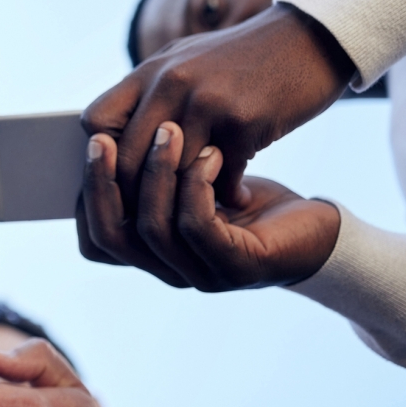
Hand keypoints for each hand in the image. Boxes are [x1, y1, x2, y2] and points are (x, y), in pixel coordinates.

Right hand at [77, 121, 339, 289]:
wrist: (319, 228)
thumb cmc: (252, 201)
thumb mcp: (192, 185)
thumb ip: (153, 176)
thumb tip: (104, 134)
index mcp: (151, 256)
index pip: (95, 241)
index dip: (86, 197)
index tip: (91, 144)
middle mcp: (169, 271)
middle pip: (110, 238)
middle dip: (102, 185)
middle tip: (103, 140)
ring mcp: (202, 275)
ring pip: (152, 229)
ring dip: (154, 175)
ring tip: (168, 131)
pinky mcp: (238, 268)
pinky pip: (198, 227)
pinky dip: (196, 186)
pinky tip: (210, 154)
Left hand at [83, 4, 353, 208]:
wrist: (309, 37)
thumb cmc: (243, 59)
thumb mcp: (186, 62)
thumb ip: (151, 96)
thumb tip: (114, 141)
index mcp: (150, 70)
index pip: (96, 122)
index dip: (102, 156)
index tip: (122, 177)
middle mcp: (169, 83)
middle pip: (128, 156)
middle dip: (138, 192)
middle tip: (154, 214)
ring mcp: (205, 101)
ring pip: (172, 171)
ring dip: (184, 199)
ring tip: (194, 214)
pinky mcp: (243, 120)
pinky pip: (222, 174)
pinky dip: (228, 194)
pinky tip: (237, 199)